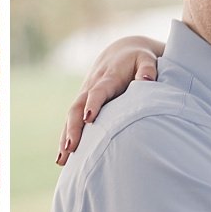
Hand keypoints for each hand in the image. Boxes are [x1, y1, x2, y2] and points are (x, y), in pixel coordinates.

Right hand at [57, 36, 163, 164]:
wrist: (121, 52)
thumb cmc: (138, 59)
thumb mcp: (146, 59)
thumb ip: (148, 68)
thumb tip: (147, 78)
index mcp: (108, 77)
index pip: (98, 91)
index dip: (92, 104)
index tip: (88, 118)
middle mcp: (91, 86)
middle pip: (77, 106)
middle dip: (73, 127)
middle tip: (71, 147)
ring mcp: (84, 95)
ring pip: (71, 115)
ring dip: (65, 136)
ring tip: (62, 159)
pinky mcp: (82, 103)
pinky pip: (71, 120)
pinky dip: (66, 137)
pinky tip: (63, 157)